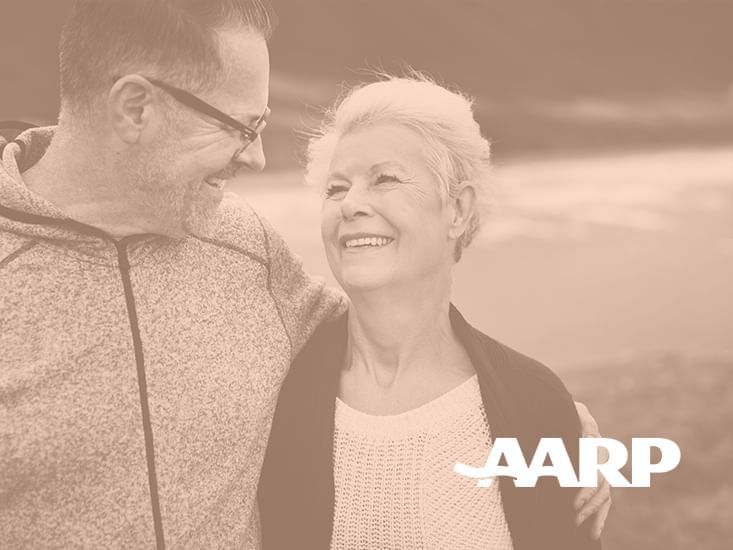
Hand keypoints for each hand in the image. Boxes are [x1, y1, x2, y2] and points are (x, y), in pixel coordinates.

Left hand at [572, 400, 610, 538]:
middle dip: (588, 502)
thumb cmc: (562, 409)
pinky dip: (600, 517)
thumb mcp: (570, 410)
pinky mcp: (598, 478)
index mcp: (595, 441)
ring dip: (594, 512)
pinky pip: (605, 500)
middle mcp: (603, 457)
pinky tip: (594, 532)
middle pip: (602, 485)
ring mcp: (602, 468)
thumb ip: (579, 419)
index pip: (596, 470)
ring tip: (580, 526)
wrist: (563, 409)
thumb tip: (587, 436)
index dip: (587, 487)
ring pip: (605, 495)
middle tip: (573, 514)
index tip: (574, 502)